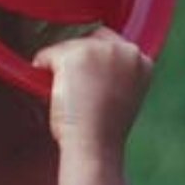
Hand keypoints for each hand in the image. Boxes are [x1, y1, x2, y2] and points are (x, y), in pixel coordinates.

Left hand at [33, 27, 152, 158]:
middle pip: (90, 39)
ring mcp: (101, 50)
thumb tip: (91, 67)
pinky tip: (48, 88)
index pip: (112, 43)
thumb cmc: (104, 131)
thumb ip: (116, 75)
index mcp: (142, 61)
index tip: (85, 77)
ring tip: (62, 92)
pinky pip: (49, 53)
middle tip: (69, 85)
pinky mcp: (76, 55)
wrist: (95, 144)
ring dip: (60, 65)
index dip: (94, 59)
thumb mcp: (123, 96)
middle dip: (77, 57)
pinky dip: (42, 67)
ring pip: (69, 47)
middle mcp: (125, 50)